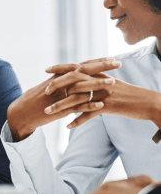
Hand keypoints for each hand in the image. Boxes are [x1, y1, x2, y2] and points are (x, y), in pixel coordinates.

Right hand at [7, 57, 117, 140]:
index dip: (96, 61)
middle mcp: (59, 83)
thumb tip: (73, 77)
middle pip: (83, 71)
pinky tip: (101, 105)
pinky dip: (88, 105)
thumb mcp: (47, 87)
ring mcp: (59, 96)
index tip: (110, 58)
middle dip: (101, 66)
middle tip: (117, 62)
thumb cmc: (34, 100)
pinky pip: (76, 106)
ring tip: (113, 82)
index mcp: (58, 77)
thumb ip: (60, 81)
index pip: (80, 65)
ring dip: (97, 84)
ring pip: (80, 87)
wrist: (21, 112)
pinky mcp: (59, 109)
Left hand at [44, 63, 160, 128]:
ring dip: (61, 106)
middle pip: (73, 80)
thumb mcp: (111, 84)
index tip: (46, 70)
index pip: (75, 67)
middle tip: (45, 91)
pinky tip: (67, 126)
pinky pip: (89, 114)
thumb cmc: (128, 95)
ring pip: (78, 98)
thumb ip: (96, 80)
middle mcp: (99, 81)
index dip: (60, 68)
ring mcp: (103, 93)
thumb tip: (83, 79)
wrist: (148, 102)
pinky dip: (78, 120)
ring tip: (48, 112)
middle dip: (57, 85)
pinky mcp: (108, 106)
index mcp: (98, 74)